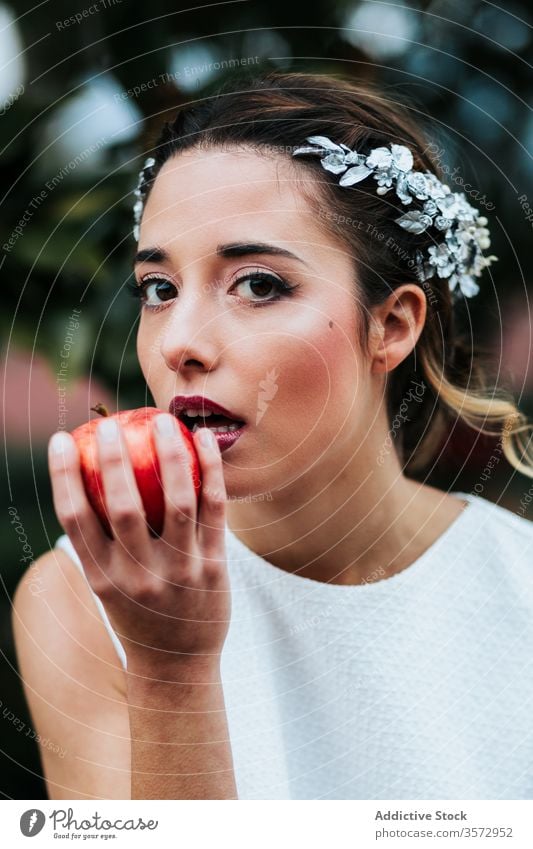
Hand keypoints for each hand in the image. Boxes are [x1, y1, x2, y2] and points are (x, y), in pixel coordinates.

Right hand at [48, 415, 230, 675]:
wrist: (178, 665)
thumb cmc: (137, 610)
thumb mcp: (108, 583)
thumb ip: (98, 538)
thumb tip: (86, 475)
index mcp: (102, 577)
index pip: (75, 519)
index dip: (63, 475)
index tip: (61, 439)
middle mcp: (138, 576)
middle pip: (122, 507)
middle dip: (113, 459)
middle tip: (110, 424)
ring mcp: (179, 572)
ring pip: (174, 502)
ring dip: (169, 455)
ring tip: (163, 421)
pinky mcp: (214, 567)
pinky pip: (214, 510)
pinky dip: (210, 471)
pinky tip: (204, 441)